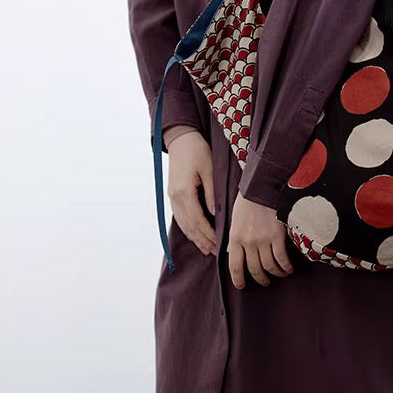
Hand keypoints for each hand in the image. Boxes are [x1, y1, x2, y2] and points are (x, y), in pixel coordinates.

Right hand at [167, 130, 216, 256]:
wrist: (181, 139)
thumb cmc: (197, 151)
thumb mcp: (209, 169)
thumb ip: (212, 193)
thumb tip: (215, 214)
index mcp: (184, 192)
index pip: (197, 219)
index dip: (208, 233)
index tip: (220, 243)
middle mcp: (175, 198)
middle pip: (189, 226)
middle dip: (203, 240)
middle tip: (215, 253)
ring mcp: (172, 198)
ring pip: (183, 224)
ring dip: (195, 238)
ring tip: (207, 250)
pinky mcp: (173, 196)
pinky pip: (180, 218)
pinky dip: (188, 230)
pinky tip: (196, 237)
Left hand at [227, 191, 293, 288]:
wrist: (262, 187)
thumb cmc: (247, 202)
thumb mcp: (235, 221)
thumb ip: (235, 239)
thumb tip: (234, 253)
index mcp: (235, 238)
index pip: (235, 266)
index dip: (238, 279)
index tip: (241, 286)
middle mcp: (248, 242)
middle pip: (254, 269)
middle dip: (260, 279)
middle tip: (265, 282)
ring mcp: (263, 240)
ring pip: (269, 266)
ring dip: (275, 274)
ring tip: (280, 275)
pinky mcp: (278, 236)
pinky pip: (281, 258)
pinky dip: (285, 266)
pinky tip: (288, 269)